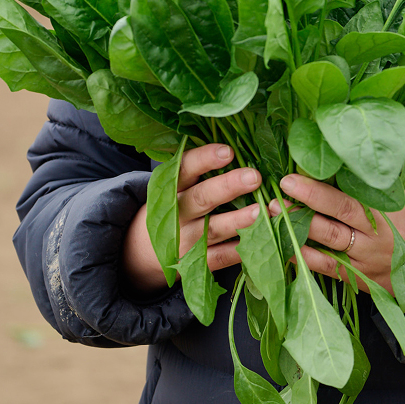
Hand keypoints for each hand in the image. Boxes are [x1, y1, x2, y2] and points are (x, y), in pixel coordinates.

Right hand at [121, 143, 262, 292]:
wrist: (142, 251)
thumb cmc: (172, 206)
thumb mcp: (174, 185)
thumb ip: (199, 168)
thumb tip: (239, 139)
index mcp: (170, 188)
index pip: (185, 169)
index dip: (205, 159)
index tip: (228, 151)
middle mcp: (176, 213)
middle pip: (201, 198)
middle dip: (228, 187)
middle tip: (254, 176)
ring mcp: (186, 241)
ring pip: (214, 229)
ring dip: (239, 219)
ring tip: (262, 209)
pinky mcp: (196, 264)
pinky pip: (221, 258)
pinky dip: (241, 250)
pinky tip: (262, 239)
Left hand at [276, 174, 404, 304]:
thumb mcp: (397, 198)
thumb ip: (369, 185)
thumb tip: (332, 159)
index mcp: (387, 209)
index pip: (350, 197)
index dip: (319, 189)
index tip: (293, 177)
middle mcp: (377, 235)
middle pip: (338, 216)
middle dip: (306, 202)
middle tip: (279, 190)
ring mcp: (366, 259)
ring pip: (329, 242)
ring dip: (298, 227)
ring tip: (274, 213)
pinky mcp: (356, 278)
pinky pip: (326, 267)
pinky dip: (303, 257)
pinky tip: (284, 245)